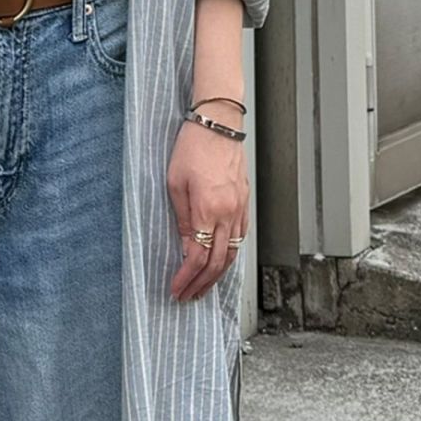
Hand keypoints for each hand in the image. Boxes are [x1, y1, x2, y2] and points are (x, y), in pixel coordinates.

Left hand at [166, 117, 248, 301]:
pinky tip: (220, 263)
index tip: (176, 289)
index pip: (198, 257)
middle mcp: (229, 213)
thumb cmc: (193, 147)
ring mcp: (240, 208)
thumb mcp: (175, 184)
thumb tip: (187, 248)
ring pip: (233, 253)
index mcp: (209, 210)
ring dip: (217, 275)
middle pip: (218, 262)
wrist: (219, 124)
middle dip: (201, 284)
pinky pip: (240, 237)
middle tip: (187, 297)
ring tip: (202, 288)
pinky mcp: (245, 202)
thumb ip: (183, 220)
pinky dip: (229, 255)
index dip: (186, 278)